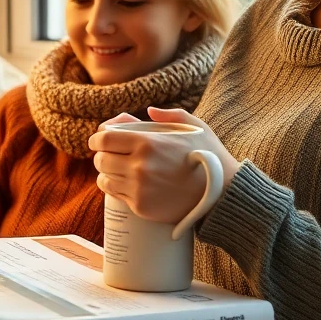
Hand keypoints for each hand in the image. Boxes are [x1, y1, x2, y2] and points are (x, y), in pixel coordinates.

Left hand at [87, 108, 239, 224]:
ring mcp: (139, 188)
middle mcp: (139, 166)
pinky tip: (124, 183)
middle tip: (107, 155)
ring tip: (116, 169)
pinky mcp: (141, 207)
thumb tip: (148, 112)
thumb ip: (169, 115)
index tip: (99, 140)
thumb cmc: (209, 156)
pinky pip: (115, 195)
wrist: (223, 193)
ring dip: (106, 172)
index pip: (104, 139)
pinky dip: (115, 187)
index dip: (97, 139)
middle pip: (101, 159)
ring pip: (104, 178)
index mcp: (148, 142)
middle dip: (101, 155)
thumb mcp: (194, 126)